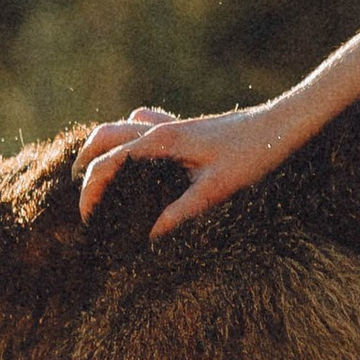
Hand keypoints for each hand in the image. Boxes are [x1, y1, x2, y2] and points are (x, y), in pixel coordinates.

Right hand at [75, 102, 293, 236]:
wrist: (279, 126)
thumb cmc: (250, 156)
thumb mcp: (215, 190)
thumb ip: (180, 213)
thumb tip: (149, 237)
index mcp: (162, 141)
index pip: (110, 162)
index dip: (92, 189)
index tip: (89, 218)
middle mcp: (162, 128)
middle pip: (106, 135)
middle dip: (86, 160)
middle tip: (80, 191)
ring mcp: (173, 124)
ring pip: (123, 126)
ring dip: (104, 146)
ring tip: (96, 172)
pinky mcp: (186, 127)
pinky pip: (147, 122)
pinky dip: (131, 135)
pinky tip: (137, 153)